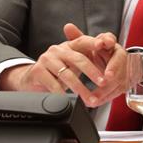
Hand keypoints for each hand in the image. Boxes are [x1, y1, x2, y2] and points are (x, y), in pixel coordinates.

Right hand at [0, 24, 125, 106]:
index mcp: (69, 46)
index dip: (95, 43)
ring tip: (90, 99)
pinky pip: (53, 84)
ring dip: (81, 89)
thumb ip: (90, 62)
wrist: (31, 78)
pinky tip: (70, 101)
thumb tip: (110, 70)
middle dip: (93, 72)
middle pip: (78, 59)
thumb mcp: (73, 64)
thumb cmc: (56, 71)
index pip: (84, 41)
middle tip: (104, 83)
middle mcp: (58, 50)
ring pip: (67, 75)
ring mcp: (47, 59)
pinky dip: (63, 94)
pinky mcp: (38, 71)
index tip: (105, 47)